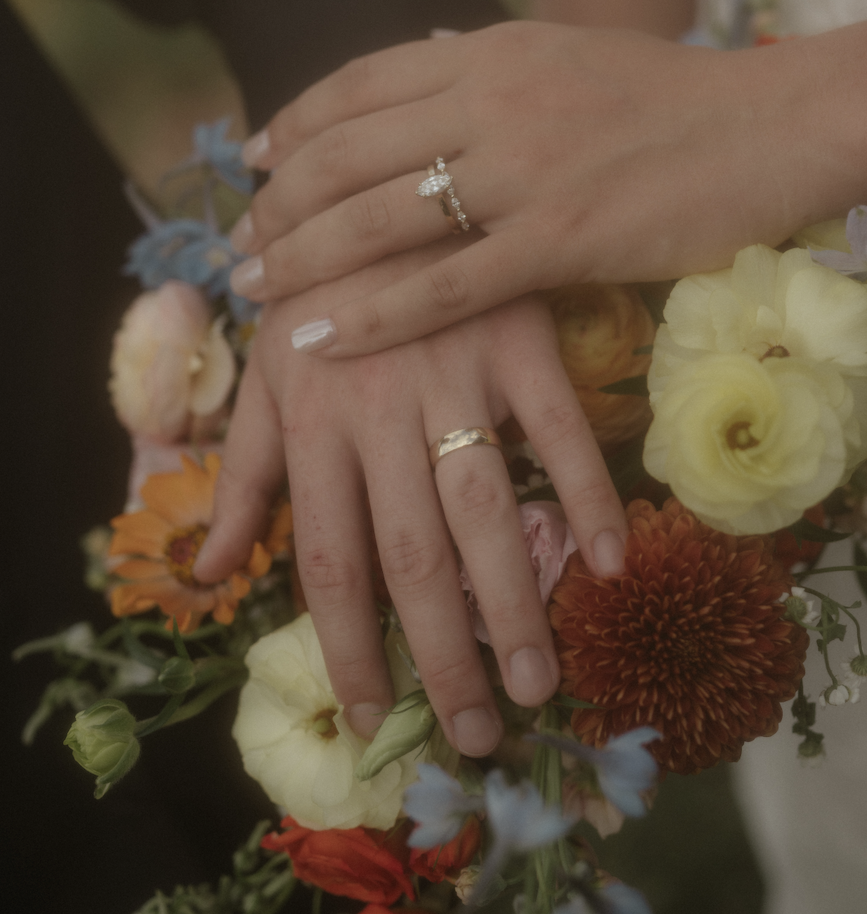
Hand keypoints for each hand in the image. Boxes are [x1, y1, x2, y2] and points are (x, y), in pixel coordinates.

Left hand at [193, 244, 626, 756]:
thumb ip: (240, 478)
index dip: (352, 651)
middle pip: (412, 557)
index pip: (331, 564)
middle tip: (480, 734)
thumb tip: (207, 575)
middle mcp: (380, 411)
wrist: (381, 179)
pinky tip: (613, 565)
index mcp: (313, 425)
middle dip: (444, 656)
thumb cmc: (316, 292)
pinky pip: (561, 430)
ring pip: (485, 509)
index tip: (379, 722)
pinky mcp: (520, 339)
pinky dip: (589, 494)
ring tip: (541, 684)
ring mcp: (456, 373)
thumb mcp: (264, 379)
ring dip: (517, 604)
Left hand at [226, 19, 851, 354]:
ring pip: (379, 218)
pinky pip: (443, 286)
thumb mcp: (572, 50)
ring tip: (255, 288)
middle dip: (279, 202)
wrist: (777, 126)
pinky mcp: (560, 243)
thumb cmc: (681, 96)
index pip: (362, 82)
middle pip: (350, 152)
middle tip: (241, 242)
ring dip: (302, 256)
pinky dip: (372, 316)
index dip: (297, 122)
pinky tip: (322, 340)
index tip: (257, 158)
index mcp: (493, 49)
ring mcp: (524, 172)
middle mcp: (493, 101)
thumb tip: (426, 42)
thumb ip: (491, 59)